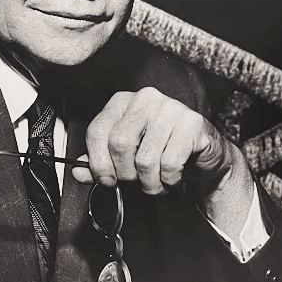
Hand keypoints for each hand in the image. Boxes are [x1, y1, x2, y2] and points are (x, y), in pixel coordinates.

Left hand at [72, 87, 253, 238]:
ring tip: (157, 182)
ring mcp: (170, 108)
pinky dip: (169, 180)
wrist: (203, 155)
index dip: (98, 162)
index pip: (97, 131)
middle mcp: (145, 99)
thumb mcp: (127, 155)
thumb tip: (78, 171)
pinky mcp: (192, 124)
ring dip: (150, 183)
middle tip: (136, 181)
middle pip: (119, 144)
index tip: (106, 180)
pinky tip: (173, 177)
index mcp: (123, 101)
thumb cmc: (161, 151)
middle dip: (125, 174)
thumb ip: (101, 162)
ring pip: (145, 159)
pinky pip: (170, 163)